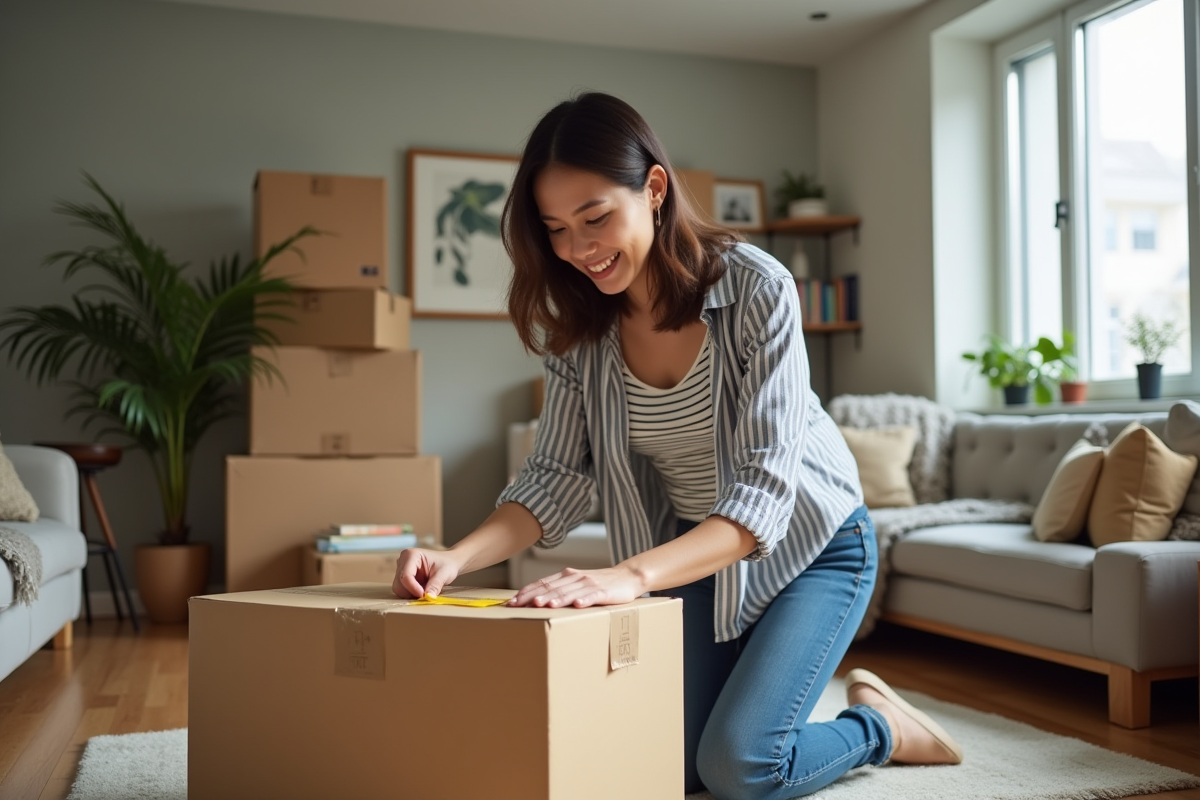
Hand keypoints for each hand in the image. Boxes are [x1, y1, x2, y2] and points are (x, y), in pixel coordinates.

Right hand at [392, 548, 464, 598]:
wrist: (448, 563)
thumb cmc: (446, 564)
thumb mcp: (444, 574)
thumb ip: (435, 585)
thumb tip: (428, 597)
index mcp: (411, 555)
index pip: (406, 575)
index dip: (413, 588)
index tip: (424, 595)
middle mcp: (402, 561)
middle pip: (399, 584)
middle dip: (412, 592)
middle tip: (427, 594)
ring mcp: (401, 569)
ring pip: (399, 589)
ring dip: (412, 594)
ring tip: (427, 589)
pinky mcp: (402, 577)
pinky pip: (402, 591)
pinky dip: (412, 594)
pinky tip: (423, 589)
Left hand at [508, 565, 645, 608]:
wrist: (627, 577)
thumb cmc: (599, 584)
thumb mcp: (577, 584)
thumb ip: (560, 590)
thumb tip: (536, 601)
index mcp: (567, 576)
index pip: (542, 583)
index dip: (526, 591)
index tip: (511, 601)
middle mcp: (575, 577)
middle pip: (551, 587)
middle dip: (533, 596)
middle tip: (518, 605)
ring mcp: (589, 584)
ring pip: (568, 592)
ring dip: (555, 598)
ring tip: (542, 605)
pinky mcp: (604, 592)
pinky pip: (592, 596)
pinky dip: (584, 599)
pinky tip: (577, 604)